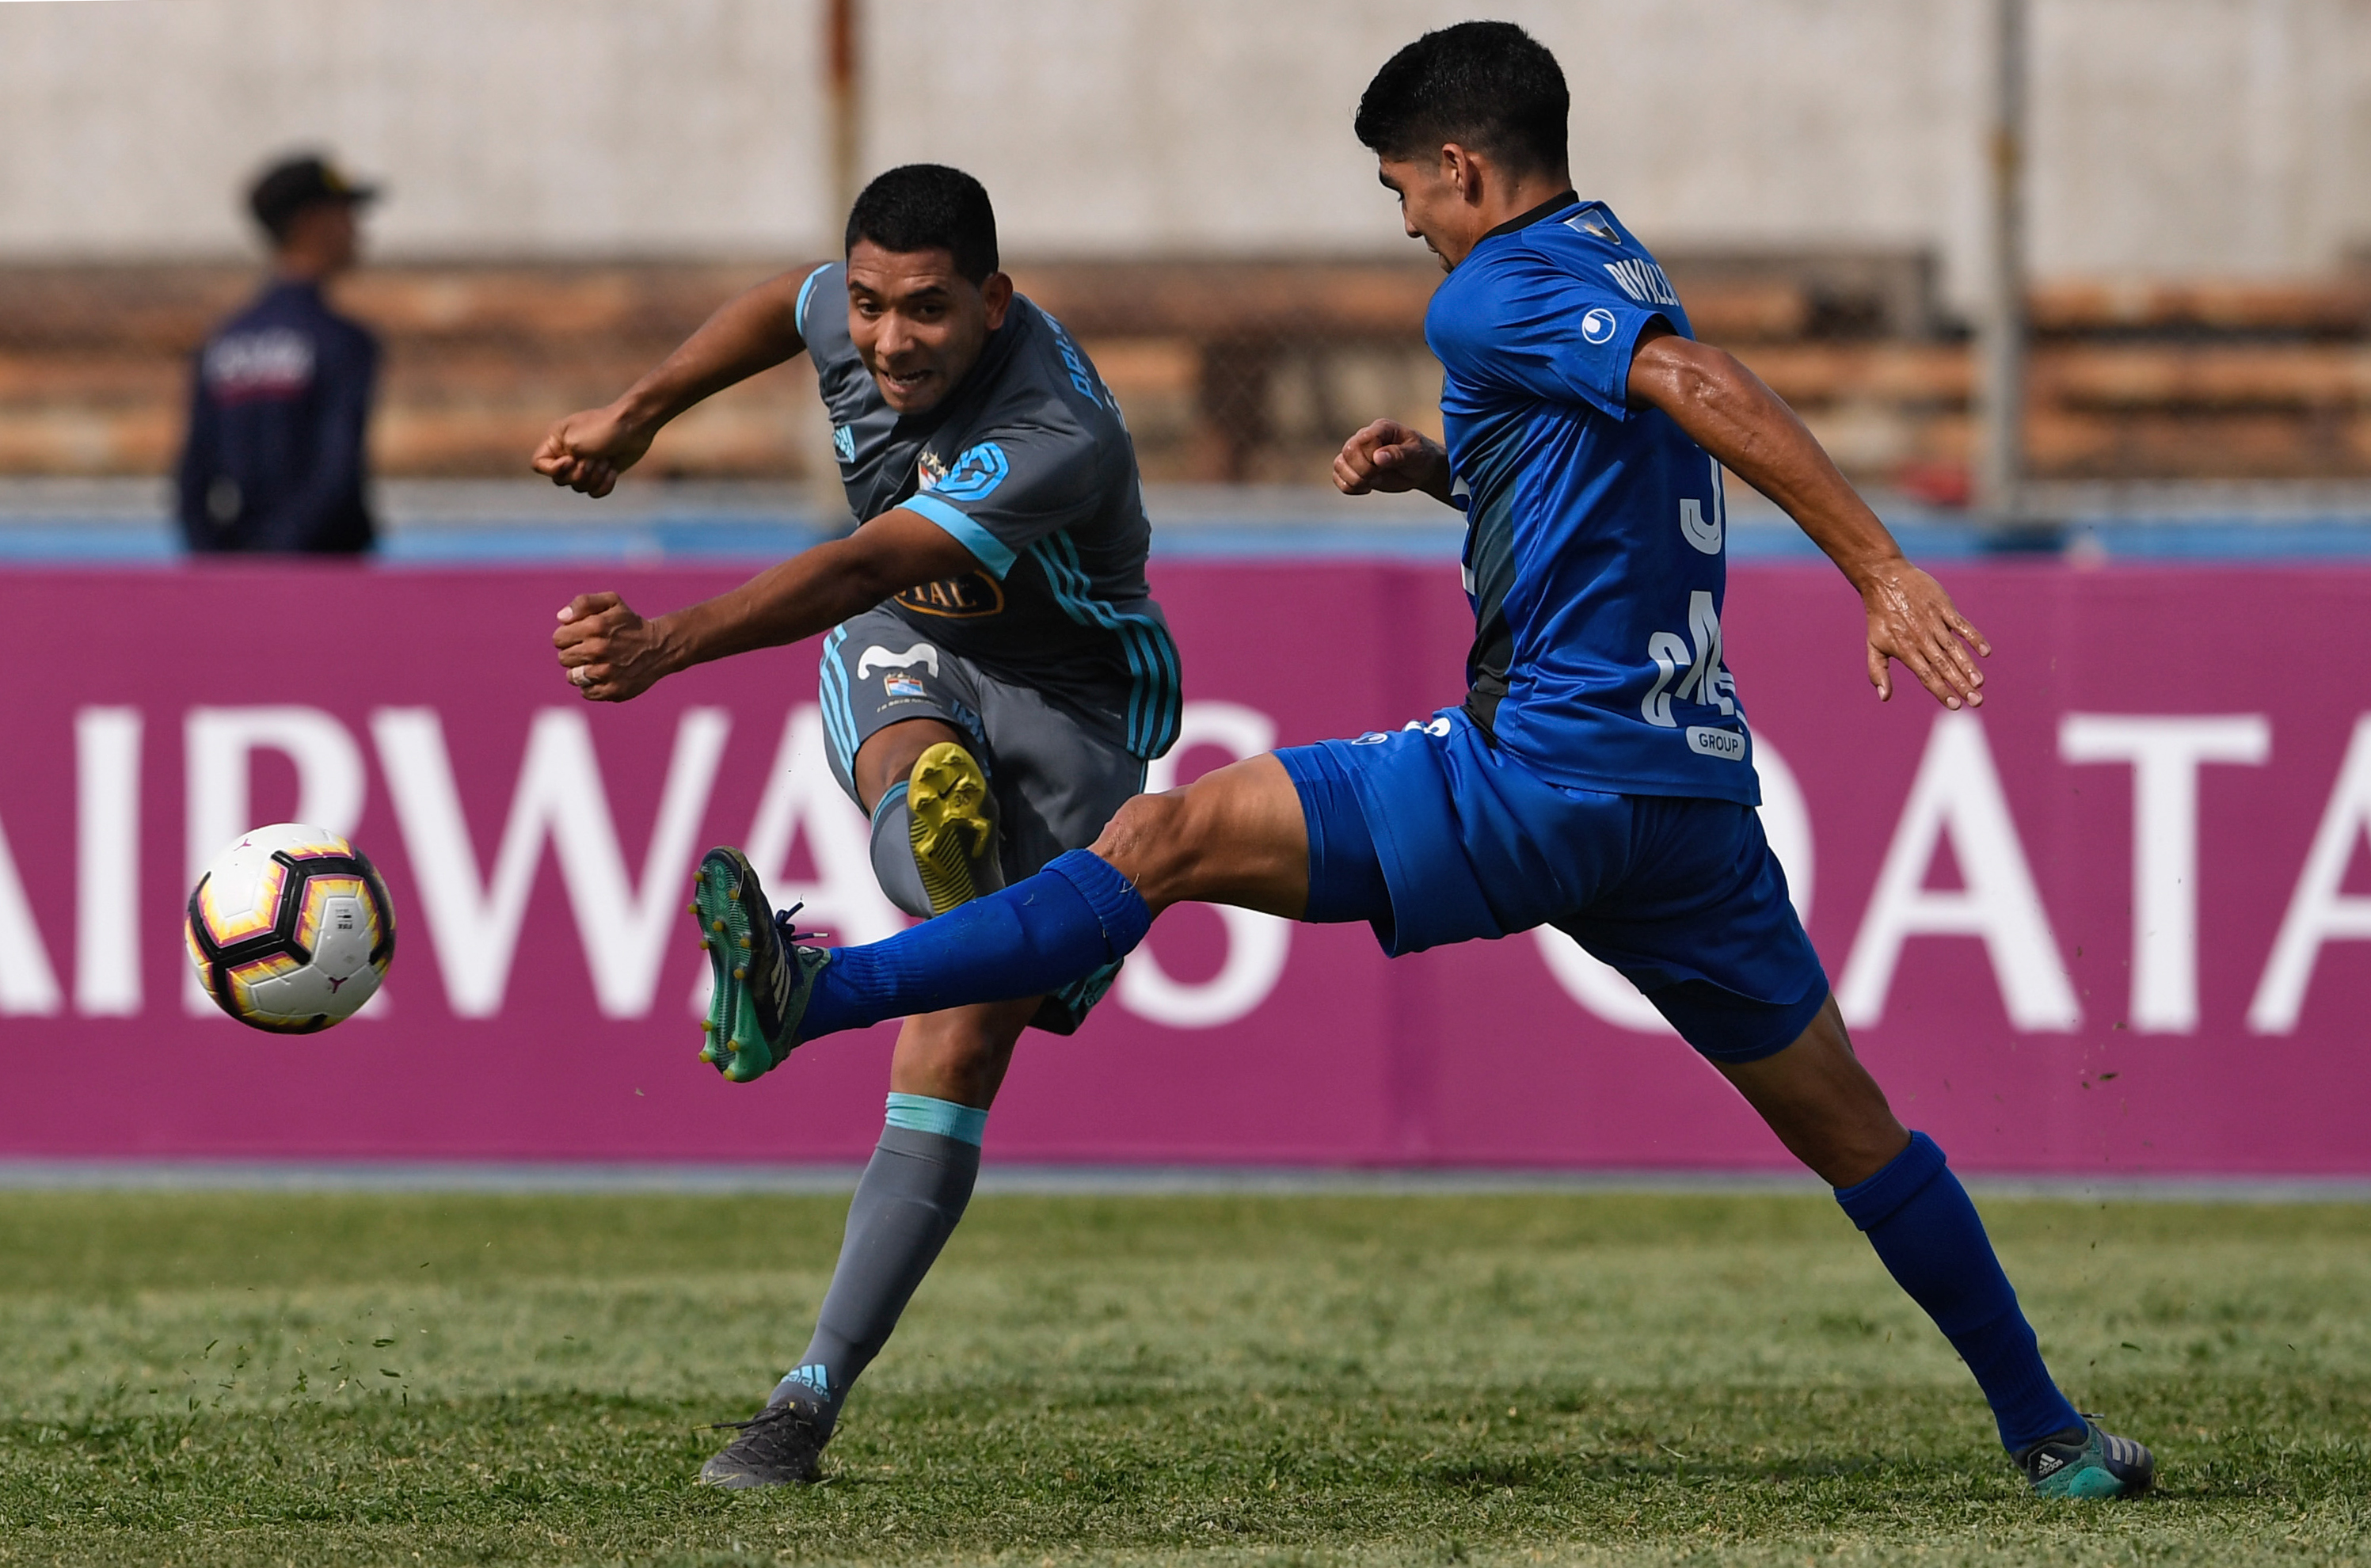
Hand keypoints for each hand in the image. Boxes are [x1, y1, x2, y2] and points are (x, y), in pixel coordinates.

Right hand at [532, 403, 654, 497]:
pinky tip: (613, 471)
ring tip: (605, 460)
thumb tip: (567, 477)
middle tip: (593, 459)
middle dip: (579, 474)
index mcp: (555, 441)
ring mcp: (585, 465)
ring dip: (595, 476)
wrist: (634, 426)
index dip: (553, 470)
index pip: (538, 465)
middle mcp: (567, 454)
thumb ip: (560, 462)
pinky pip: (595, 492)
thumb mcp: (574, 442)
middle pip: (560, 480)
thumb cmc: (602, 430)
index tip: (570, 460)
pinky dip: (605, 484)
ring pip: (579, 487)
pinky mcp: (601, 473)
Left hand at [554, 592, 671, 701]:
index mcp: (595, 626)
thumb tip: (561, 618)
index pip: (558, 639)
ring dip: (580, 671)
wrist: (660, 647)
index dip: (567, 636)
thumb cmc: (630, 624)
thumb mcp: (611, 602)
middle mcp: (599, 650)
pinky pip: (586, 692)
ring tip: (596, 664)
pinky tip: (605, 676)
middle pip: (563, 658)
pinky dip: (592, 685)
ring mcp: (607, 672)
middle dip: (573, 653)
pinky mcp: (614, 690)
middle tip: (591, 650)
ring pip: (572, 677)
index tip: (581, 636)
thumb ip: (583, 603)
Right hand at [1333, 418, 1453, 502]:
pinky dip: (1348, 487)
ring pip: (1339, 465)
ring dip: (1354, 480)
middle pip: (1347, 453)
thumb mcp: (1416, 455)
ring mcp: (1357, 453)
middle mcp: (1364, 438)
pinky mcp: (1353, 468)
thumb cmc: (1421, 457)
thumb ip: (1398, 454)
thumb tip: (1377, 457)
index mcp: (1381, 429)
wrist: (1420, 470)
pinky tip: (1366, 488)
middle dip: (1362, 471)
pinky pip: (1337, 477)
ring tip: (1372, 483)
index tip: (1382, 465)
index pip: (1362, 439)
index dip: (1368, 456)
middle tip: (1379, 476)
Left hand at [1858, 559, 1990, 708]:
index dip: (1940, 691)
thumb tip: (1884, 698)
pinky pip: (1962, 625)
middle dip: (1961, 685)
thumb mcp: (1873, 645)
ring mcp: (1933, 622)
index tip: (1955, 706)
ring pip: (1954, 648)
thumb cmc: (1879, 616)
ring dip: (1968, 666)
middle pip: (1944, 665)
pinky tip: (1986, 652)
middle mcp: (1921, 638)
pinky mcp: (1943, 607)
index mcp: (1905, 649)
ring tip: (1980, 683)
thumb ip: (1878, 671)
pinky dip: (1974, 637)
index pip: (1926, 675)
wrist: (1884, 579)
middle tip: (1977, 701)